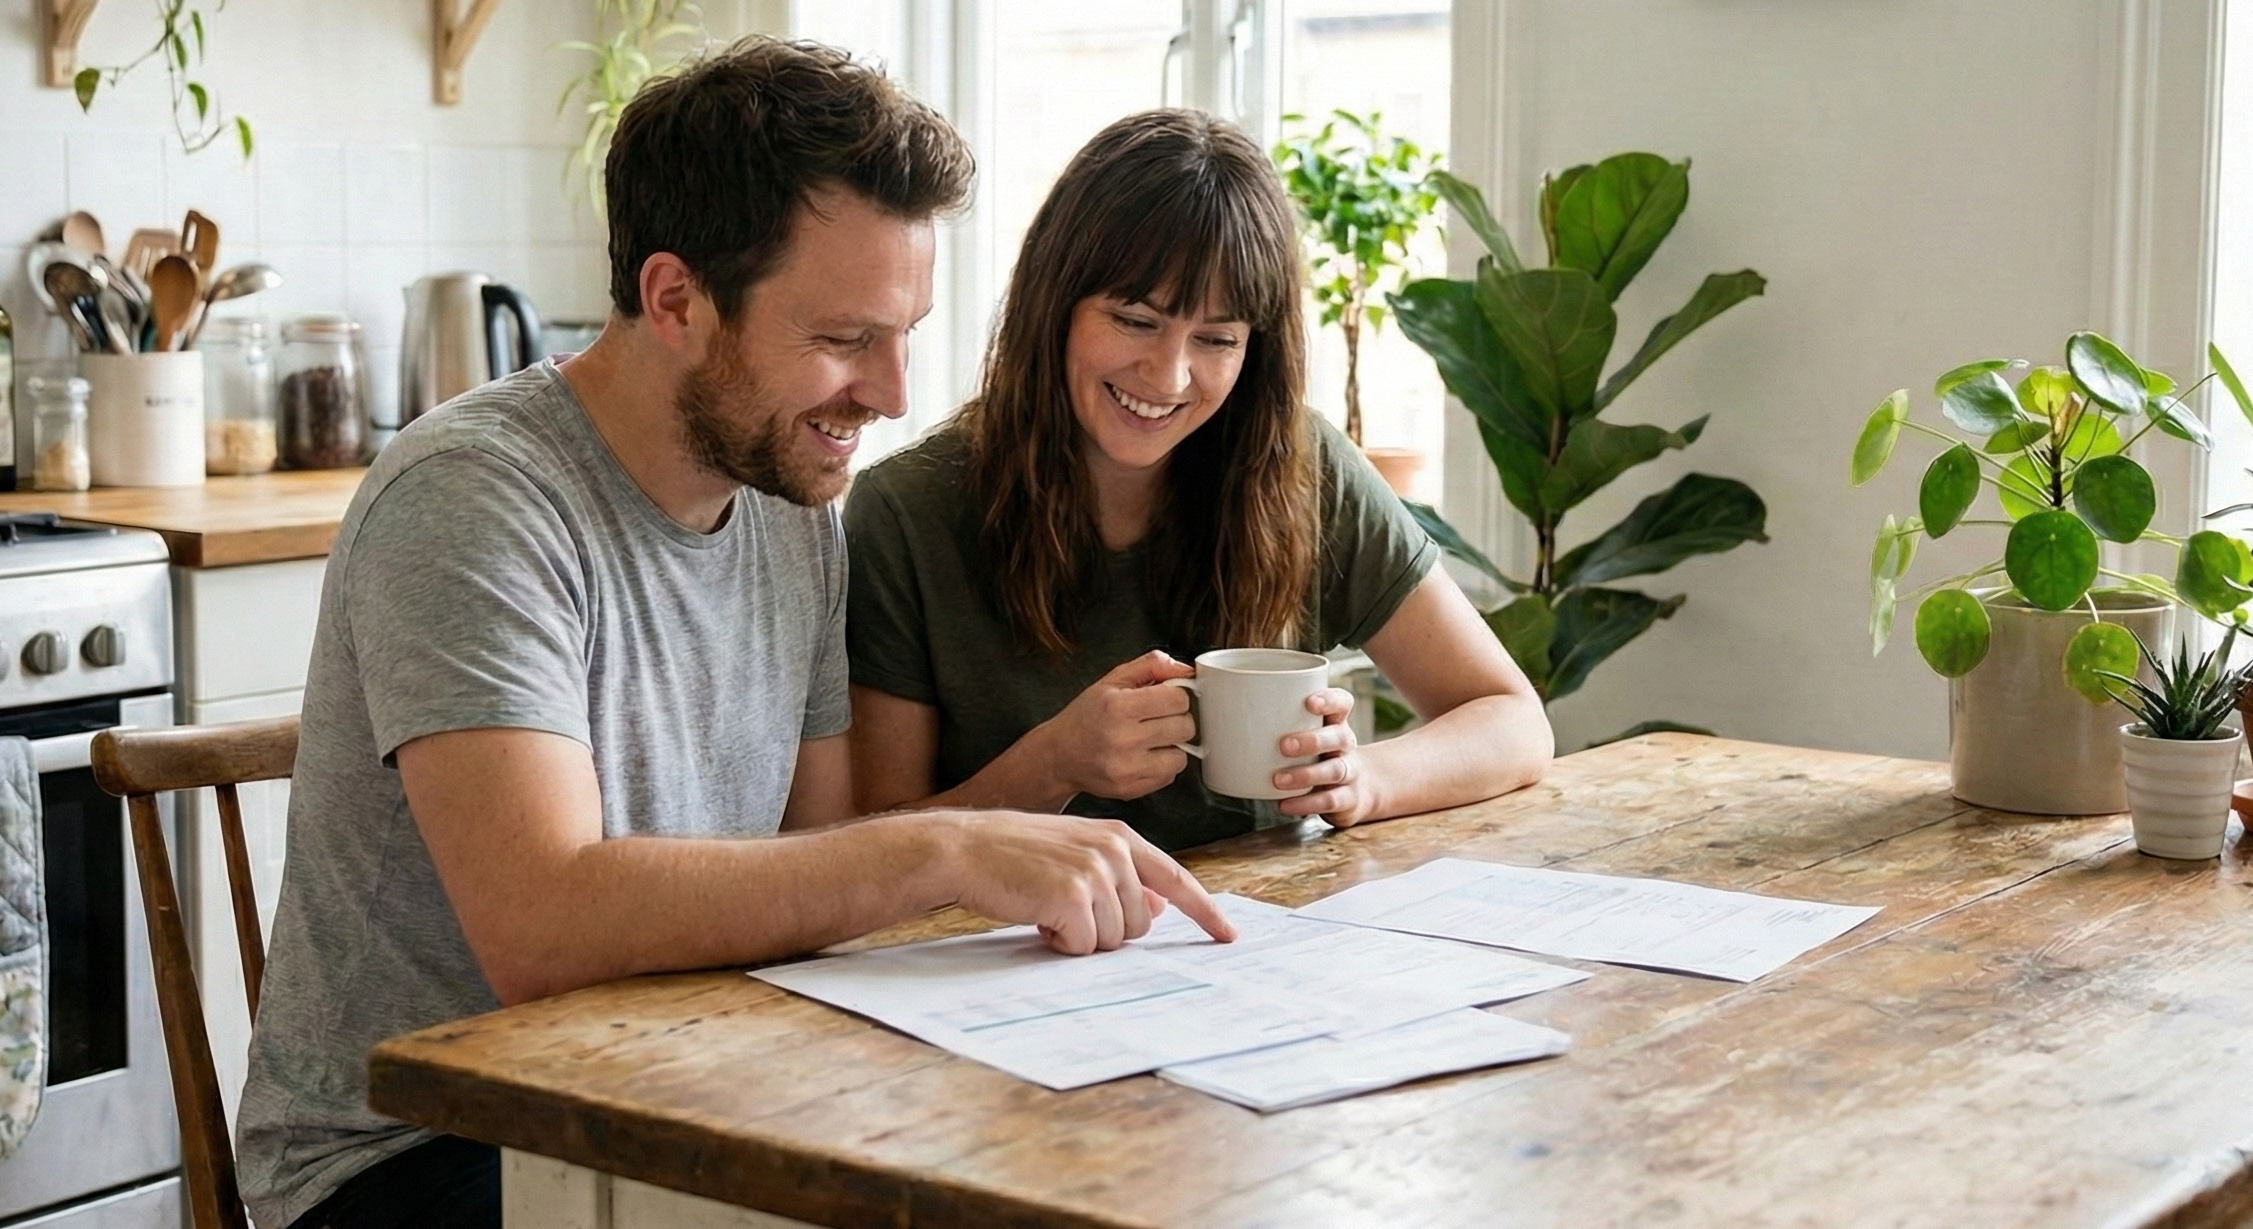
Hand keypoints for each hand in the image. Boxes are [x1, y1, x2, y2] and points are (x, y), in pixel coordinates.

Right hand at [943, 813, 1236, 954]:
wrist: (965, 849)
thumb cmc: (1015, 854)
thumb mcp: (1075, 854)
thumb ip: (1120, 876)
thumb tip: (1156, 908)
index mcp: (1120, 837)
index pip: (1176, 878)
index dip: (1204, 911)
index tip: (1227, 935)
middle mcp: (1114, 851)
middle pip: (1140, 924)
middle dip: (1105, 929)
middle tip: (1064, 909)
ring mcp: (1095, 872)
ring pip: (1113, 939)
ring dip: (1080, 936)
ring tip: (1046, 907)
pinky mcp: (1073, 896)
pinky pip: (1083, 946)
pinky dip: (1060, 942)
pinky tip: (1037, 917)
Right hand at [1030, 650, 1197, 800]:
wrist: (1059, 755)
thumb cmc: (1086, 717)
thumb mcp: (1112, 680)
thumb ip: (1151, 666)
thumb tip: (1186, 671)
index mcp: (1118, 706)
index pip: (1178, 699)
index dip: (1176, 696)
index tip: (1165, 699)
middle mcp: (1123, 738)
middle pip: (1185, 727)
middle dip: (1177, 720)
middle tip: (1157, 719)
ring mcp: (1127, 768)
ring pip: (1182, 756)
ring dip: (1172, 746)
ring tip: (1151, 740)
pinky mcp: (1131, 789)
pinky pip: (1169, 776)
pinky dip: (1162, 766)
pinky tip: (1143, 757)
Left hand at [1274, 687, 1379, 826]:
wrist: (1358, 790)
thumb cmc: (1319, 756)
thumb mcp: (1307, 736)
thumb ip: (1276, 725)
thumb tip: (1218, 716)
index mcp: (1335, 723)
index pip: (1342, 703)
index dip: (1329, 700)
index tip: (1309, 701)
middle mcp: (1346, 745)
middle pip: (1339, 737)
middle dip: (1311, 740)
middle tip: (1283, 745)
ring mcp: (1350, 772)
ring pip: (1335, 770)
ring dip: (1305, 775)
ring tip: (1277, 780)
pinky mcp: (1348, 799)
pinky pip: (1330, 800)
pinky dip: (1305, 804)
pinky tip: (1284, 805)